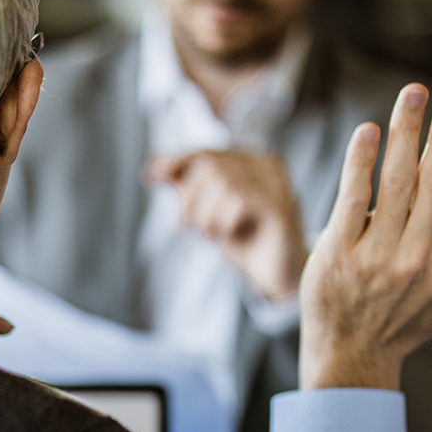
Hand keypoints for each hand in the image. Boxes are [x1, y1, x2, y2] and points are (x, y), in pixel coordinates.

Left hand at [148, 150, 307, 299]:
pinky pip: (239, 200)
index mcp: (252, 161)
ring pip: (223, 181)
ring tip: (210, 235)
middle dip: (190, 197)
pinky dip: (224, 221)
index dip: (178, 161)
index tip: (151, 174)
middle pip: (211, 164)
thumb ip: (186, 189)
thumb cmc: (245, 243)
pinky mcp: (281, 205)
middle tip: (185, 227)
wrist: (278, 278)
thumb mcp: (208, 213)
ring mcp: (277, 183)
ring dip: (206, 214)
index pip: (208, 153)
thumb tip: (153, 167)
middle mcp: (268, 165)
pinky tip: (232, 235)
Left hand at [300, 75, 431, 390]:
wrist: (351, 354)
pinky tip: (370, 129)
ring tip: (415, 91)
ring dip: (407, 130)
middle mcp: (420, 256)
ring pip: (398, 180)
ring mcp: (378, 253)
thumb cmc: (412, 322)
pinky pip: (352, 197)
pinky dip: (361, 161)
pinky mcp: (339, 250)